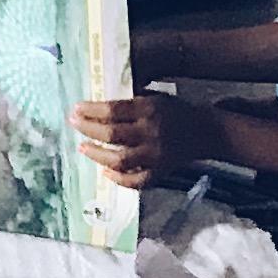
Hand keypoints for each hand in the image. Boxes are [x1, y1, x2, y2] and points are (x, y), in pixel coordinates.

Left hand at [72, 93, 225, 189]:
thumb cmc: (174, 110)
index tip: (75, 109)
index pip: (113, 110)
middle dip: (88, 129)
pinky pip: (136, 181)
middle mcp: (151, 132)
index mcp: (149, 109)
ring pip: (120, 159)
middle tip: (73, 124)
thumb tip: (95, 104)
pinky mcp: (161, 172)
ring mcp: (156, 155)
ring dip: (97, 154)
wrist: (205, 131)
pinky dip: (119, 179)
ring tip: (82, 147)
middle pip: (112, 134)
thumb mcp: (154, 96)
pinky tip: (105, 171)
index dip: (91, 110)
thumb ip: (129, 101)